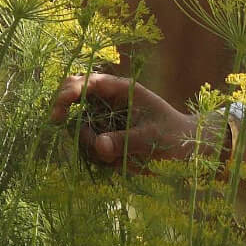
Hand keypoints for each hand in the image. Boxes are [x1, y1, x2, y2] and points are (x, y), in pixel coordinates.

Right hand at [50, 72, 208, 167]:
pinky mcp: (106, 139)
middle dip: (64, 110)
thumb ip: (125, 141)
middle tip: (58, 122)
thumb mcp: (153, 137)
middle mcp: (109, 102)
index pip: (87, 83)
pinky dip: (98, 156)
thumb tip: (100, 146)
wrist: (188, 151)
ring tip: (116, 158)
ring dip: (88, 142)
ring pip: (78, 127)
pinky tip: (119, 162)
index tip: (59, 110)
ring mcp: (105, 121)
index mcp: (122, 91)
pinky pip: (90, 147)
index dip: (68, 92)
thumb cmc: (175, 136)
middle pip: (72, 98)